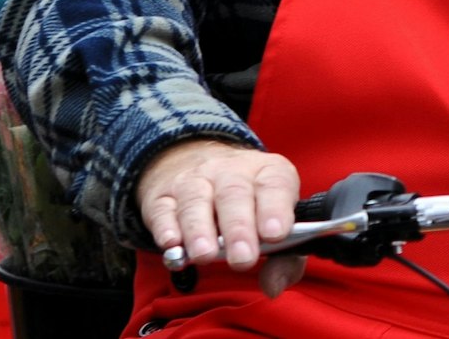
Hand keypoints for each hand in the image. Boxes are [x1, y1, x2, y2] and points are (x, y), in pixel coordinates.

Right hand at [137, 139, 306, 296]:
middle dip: (238, 228)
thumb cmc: (250, 206)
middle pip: (234, 194)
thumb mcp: (278, 223)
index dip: (275, 208)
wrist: (198, 161)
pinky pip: (164, 209)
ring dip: (199, 229)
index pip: (274, 184)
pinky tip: (172, 244)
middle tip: (242, 259)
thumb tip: (273, 286)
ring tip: (205, 255)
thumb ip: (284, 259)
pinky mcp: (164, 196)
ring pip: (196, 200)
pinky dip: (166, 227)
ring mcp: (195, 180)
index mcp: (267, 173)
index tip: (275, 235)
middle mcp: (231, 171)